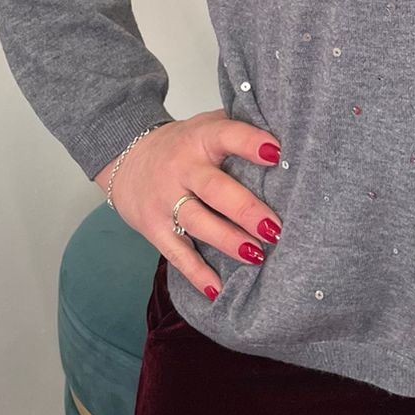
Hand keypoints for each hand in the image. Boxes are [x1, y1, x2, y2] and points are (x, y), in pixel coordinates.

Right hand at [92, 109, 282, 300]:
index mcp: (200, 138)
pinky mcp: (154, 227)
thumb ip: (239, 126)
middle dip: (245, 209)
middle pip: (214, 189)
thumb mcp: (206, 125)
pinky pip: (176, 252)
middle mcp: (182, 168)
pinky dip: (196, 273)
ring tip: (256, 255)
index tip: (276, 153)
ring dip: (227, 240)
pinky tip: (217, 289)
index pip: (226, 135)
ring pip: (197, 222)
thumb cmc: (181, 144)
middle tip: (274, 228)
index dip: (250, 143)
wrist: (126, 156)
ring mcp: (165, 200)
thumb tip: (288, 131)